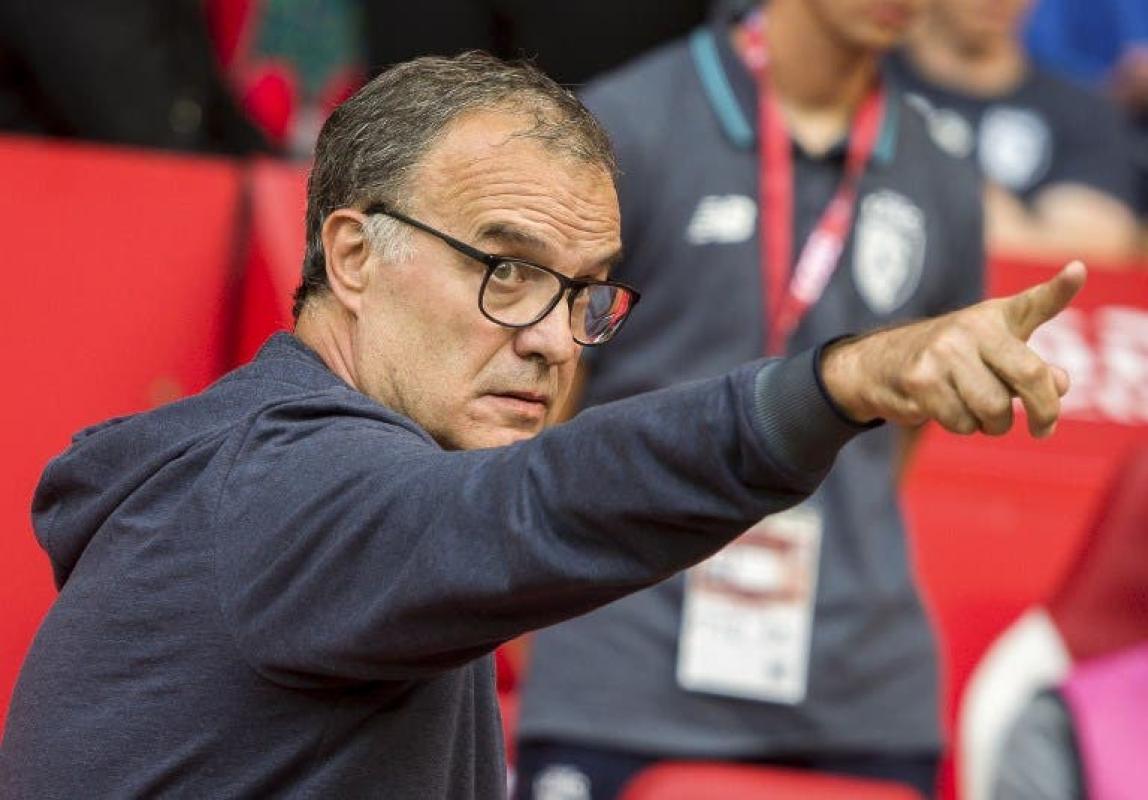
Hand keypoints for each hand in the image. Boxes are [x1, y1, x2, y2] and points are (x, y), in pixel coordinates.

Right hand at [821, 261, 1086, 437]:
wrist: (876, 364)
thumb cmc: (946, 361)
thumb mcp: (990, 355)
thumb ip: (1029, 367)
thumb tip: (1060, 384)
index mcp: (994, 318)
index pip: (1034, 303)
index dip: (1059, 288)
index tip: (1077, 271)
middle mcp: (971, 328)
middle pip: (1029, 376)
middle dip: (1044, 411)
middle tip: (1044, 429)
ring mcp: (944, 352)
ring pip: (994, 409)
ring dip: (992, 425)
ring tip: (978, 413)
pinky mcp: (920, 379)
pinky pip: (962, 422)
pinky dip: (961, 426)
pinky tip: (944, 409)